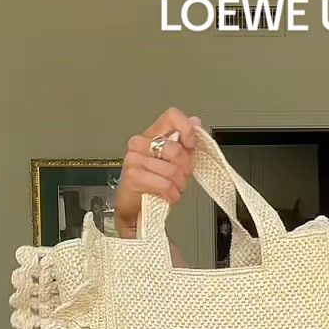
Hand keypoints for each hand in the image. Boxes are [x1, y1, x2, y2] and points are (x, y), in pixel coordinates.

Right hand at [113, 109, 201, 238]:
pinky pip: (165, 184)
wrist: (138, 212)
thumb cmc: (155, 187)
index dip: (186, 129)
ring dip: (178, 185)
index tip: (191, 145)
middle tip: (179, 178)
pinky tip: (167, 197)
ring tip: (171, 190)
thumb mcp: (176, 164)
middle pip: (176, 149)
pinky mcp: (132, 176)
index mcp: (152, 135)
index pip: (171, 116)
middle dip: (185, 169)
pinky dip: (172, 195)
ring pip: (172, 170)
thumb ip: (185, 143)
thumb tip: (196, 121)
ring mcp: (133, 159)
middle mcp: (140, 144)